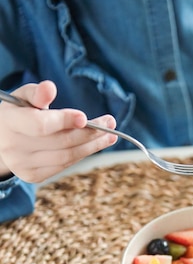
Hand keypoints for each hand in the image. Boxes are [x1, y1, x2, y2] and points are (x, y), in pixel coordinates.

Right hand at [0, 80, 117, 182]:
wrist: (1, 139)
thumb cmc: (18, 112)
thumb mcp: (23, 97)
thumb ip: (37, 93)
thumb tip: (50, 88)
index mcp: (10, 123)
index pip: (41, 125)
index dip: (64, 121)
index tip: (85, 117)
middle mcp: (15, 147)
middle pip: (61, 143)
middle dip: (89, 133)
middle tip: (110, 123)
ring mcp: (24, 165)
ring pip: (66, 157)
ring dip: (92, 146)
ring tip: (110, 136)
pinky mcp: (33, 176)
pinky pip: (64, 165)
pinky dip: (81, 154)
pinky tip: (93, 145)